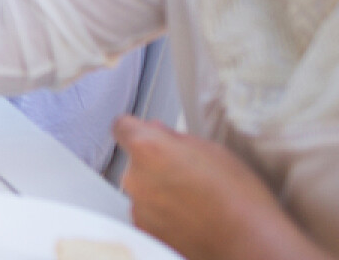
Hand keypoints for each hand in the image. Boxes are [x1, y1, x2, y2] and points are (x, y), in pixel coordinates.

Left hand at [113, 116, 325, 259]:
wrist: (250, 246)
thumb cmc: (240, 200)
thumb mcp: (213, 152)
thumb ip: (175, 138)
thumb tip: (156, 131)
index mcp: (148, 149)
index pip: (123, 126)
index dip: (138, 129)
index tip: (149, 134)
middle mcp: (135, 178)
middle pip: (135, 161)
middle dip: (155, 164)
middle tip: (188, 174)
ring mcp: (138, 207)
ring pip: (142, 188)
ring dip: (159, 190)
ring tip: (196, 201)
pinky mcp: (145, 231)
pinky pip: (147, 213)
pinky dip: (162, 214)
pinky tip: (191, 218)